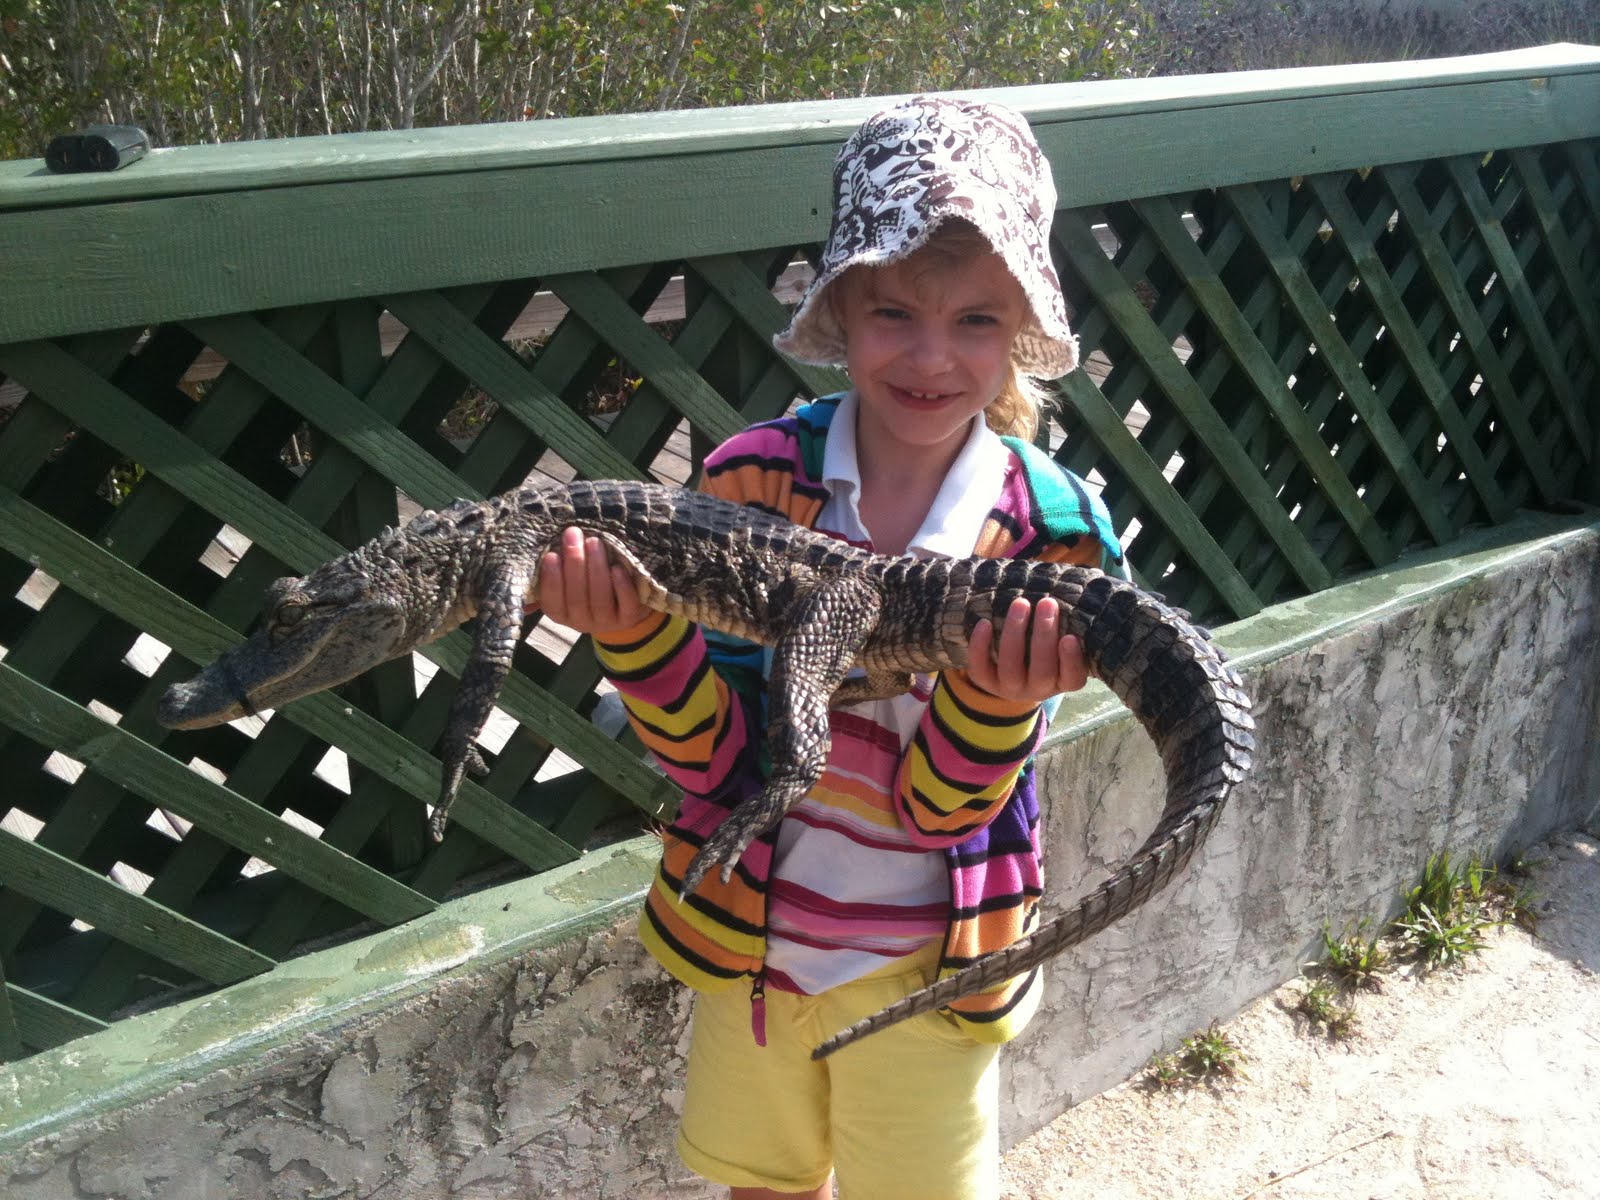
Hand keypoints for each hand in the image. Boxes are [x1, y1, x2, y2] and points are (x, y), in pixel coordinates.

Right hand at [537, 527, 650, 635]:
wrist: (623, 603)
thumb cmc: (587, 583)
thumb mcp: (566, 580)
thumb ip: (553, 570)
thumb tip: (533, 554)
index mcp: (561, 613)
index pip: (552, 601)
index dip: (551, 580)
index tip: (551, 555)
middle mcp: (581, 622)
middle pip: (576, 598)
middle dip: (574, 564)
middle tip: (573, 536)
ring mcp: (606, 622)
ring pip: (600, 600)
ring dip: (596, 569)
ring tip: (594, 542)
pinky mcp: (629, 618)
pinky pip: (626, 605)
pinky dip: (622, 586)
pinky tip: (617, 568)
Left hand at [964, 597, 1087, 703]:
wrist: (1016, 669)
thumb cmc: (1048, 646)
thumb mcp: (1062, 641)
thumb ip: (1071, 625)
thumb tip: (1079, 591)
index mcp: (1064, 681)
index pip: (1073, 678)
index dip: (1072, 660)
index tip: (1070, 637)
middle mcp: (1039, 689)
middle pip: (1042, 670)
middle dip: (1044, 635)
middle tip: (1047, 603)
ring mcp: (1012, 688)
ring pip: (1011, 668)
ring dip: (1014, 634)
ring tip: (1021, 603)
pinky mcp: (987, 683)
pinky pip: (980, 670)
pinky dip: (980, 647)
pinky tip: (984, 623)